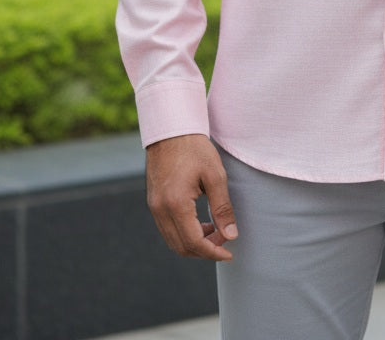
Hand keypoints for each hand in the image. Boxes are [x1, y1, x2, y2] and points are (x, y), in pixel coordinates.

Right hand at [145, 133, 238, 260]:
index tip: (229, 253)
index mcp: (176, 204)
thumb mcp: (215, 175)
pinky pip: (168, 228)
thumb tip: (231, 235)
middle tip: (225, 241)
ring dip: (194, 243)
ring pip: (173, 240)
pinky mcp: (153, 202)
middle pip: (181, 246)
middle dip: (205, 250)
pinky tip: (201, 222)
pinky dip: (184, 233)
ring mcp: (154, 207)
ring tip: (215, 231)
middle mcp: (160, 210)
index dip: (213, 252)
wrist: (171, 129)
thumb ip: (222, 207)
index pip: (194, 242)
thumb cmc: (194, 148)